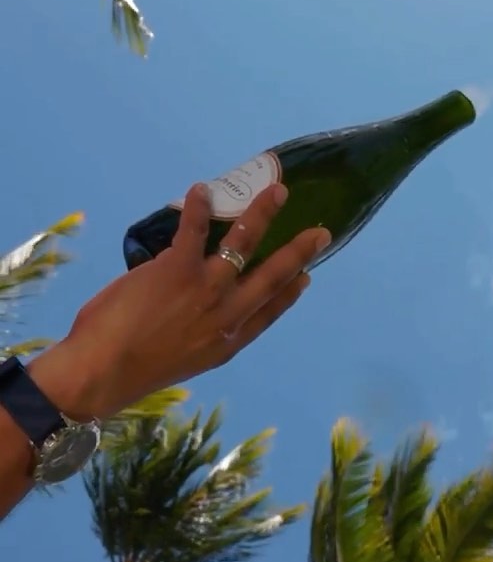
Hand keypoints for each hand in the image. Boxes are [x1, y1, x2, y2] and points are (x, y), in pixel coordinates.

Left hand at [30, 184, 328, 421]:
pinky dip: (200, 207)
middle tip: (321, 231)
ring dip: (262, 213)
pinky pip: (195, 230)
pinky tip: (202, 188)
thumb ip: (198, 332)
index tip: (306, 277)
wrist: (102, 373)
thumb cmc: (133, 370)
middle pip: (273, 275)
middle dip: (299, 250)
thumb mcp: (183, 358)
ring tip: (277, 191)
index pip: (269, 312)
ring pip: (244, 243)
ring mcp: (206, 290)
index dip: (290, 293)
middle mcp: (226, 315)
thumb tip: (194, 305)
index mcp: (227, 341)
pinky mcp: (178, 270)